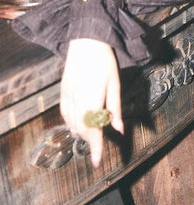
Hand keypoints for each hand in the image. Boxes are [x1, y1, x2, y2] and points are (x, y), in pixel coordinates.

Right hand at [60, 38, 123, 167]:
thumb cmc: (105, 61)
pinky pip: (65, 114)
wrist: (86, 41)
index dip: (96, 148)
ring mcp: (67, 96)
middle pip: (82, 129)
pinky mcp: (62, 91)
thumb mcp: (115, 84)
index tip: (97, 163)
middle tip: (99, 148)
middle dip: (90, 141)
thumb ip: (115, 109)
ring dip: (82, 133)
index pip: (94, 130)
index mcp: (93, 98)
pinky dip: (72, 123)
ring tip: (92, 137)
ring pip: (72, 123)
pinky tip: (78, 125)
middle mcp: (77, 100)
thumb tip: (119, 130)